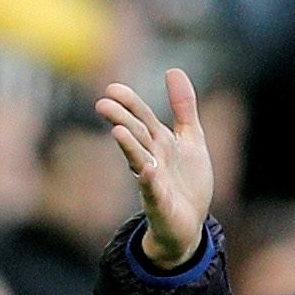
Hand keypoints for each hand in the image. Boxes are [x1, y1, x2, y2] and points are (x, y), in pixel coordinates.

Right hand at [98, 68, 215, 270]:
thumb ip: (183, 107)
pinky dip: (150, 180)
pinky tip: (147, 170)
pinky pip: (153, 190)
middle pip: (136, 136)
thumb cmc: (185, 180)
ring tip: (118, 131)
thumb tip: (173, 70)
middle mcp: (152, 159)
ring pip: (139, 161)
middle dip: (122, 120)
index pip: (141, 119)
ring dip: (129, 147)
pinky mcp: (160, 203)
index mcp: (159, 143)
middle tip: (103, 104)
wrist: (188, 224)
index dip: (130, 104)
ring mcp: (154, 181)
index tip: (113, 88)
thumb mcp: (191, 138)